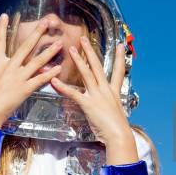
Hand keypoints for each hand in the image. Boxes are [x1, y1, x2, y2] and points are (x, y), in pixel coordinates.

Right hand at [0, 13, 62, 127]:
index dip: (1, 28)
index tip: (5, 16)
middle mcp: (10, 67)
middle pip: (26, 46)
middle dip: (37, 33)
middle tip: (46, 22)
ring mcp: (19, 77)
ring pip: (37, 61)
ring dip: (49, 52)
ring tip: (59, 43)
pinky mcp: (26, 88)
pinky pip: (40, 79)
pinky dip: (50, 74)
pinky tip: (58, 68)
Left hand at [51, 36, 137, 164]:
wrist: (119, 135)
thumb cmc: (118, 129)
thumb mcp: (116, 113)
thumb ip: (110, 106)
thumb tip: (107, 107)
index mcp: (113, 92)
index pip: (118, 71)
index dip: (119, 58)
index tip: (120, 45)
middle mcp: (106, 90)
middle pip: (98, 66)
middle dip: (91, 51)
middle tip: (84, 39)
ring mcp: (97, 95)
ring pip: (87, 73)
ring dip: (79, 60)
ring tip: (72, 49)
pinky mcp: (88, 104)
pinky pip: (74, 93)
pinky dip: (63, 87)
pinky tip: (54, 81)